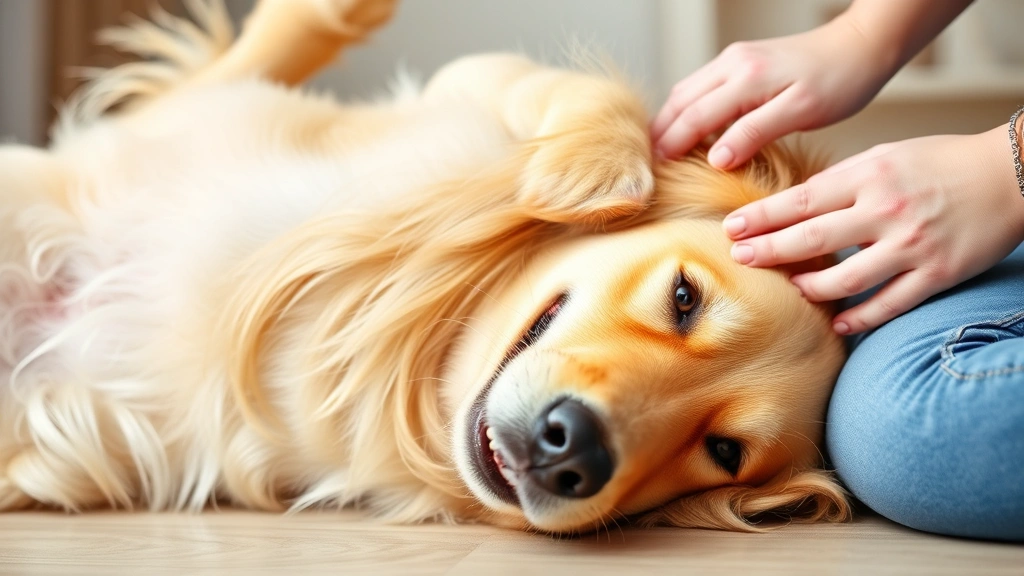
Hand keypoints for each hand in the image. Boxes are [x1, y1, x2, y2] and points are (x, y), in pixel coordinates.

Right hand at [651, 15, 894, 167]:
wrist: (862, 46)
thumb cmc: (840, 82)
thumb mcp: (800, 111)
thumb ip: (754, 133)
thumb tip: (715, 159)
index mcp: (744, 76)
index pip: (692, 116)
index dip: (670, 145)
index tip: (655, 173)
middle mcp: (732, 63)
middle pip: (680, 101)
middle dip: (661, 133)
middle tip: (648, 167)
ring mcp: (734, 59)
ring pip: (687, 91)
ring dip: (671, 120)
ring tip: (662, 151)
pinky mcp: (742, 61)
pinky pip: (702, 87)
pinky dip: (688, 109)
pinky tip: (690, 128)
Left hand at [722, 125, 1023, 333]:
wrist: (1013, 173)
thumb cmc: (941, 162)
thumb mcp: (886, 157)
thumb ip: (842, 181)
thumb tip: (792, 205)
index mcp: (871, 174)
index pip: (802, 200)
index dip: (762, 216)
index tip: (732, 228)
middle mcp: (887, 209)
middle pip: (813, 237)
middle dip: (769, 250)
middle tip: (739, 258)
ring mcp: (912, 244)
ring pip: (846, 278)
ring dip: (811, 287)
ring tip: (791, 288)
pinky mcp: (937, 273)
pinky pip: (889, 303)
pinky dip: (859, 317)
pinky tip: (837, 322)